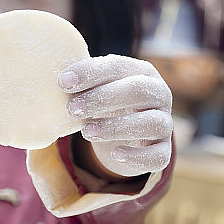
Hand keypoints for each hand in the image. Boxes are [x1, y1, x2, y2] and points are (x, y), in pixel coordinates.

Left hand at [59, 55, 172, 177]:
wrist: (127, 134)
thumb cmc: (108, 103)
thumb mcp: (97, 89)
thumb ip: (83, 83)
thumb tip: (58, 80)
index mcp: (142, 72)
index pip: (118, 66)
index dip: (90, 73)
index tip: (63, 81)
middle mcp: (159, 94)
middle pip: (137, 90)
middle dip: (102, 98)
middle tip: (71, 108)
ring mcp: (165, 123)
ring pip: (150, 123)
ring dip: (115, 126)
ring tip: (86, 131)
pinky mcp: (163, 151)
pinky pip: (157, 156)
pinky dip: (137, 156)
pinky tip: (115, 154)